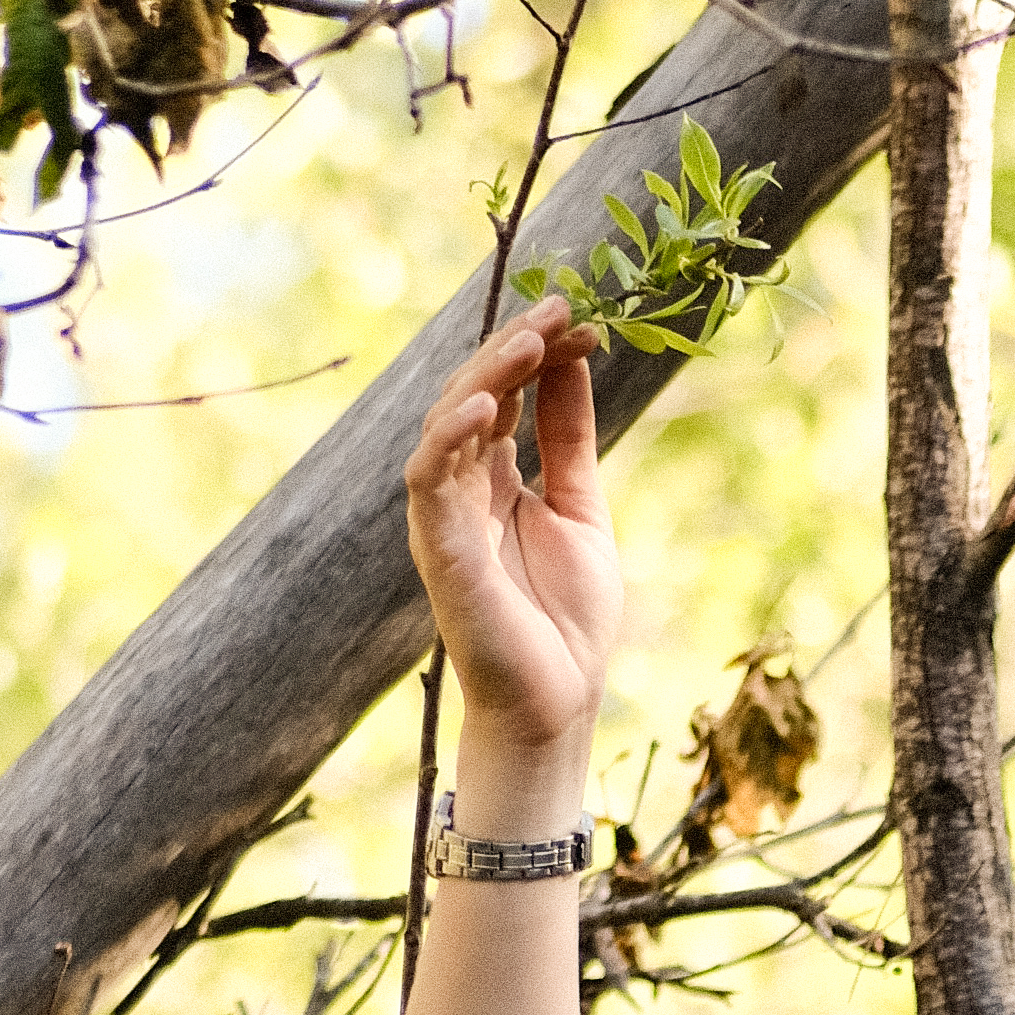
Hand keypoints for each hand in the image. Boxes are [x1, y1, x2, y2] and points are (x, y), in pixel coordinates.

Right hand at [403, 300, 619, 760]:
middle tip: (559, 309)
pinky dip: (452, 438)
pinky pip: (429, 479)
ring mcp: (444, 518)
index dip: (539, 353)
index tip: (584, 320)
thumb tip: (576, 360)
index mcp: (494, 481)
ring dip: (487, 377)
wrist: (556, 705)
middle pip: (474, 396)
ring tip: (530, 341)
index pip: (507, 394)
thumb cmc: (566, 623)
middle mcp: (461, 491)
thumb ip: (569, 439)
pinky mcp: (438, 550)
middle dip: (514, 349)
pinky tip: (490, 406)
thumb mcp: (581, 509)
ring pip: (448, 424)